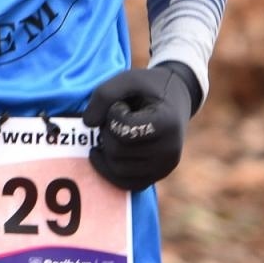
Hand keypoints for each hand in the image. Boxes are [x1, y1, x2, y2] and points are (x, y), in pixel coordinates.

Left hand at [82, 66, 192, 190]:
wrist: (176, 99)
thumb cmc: (150, 88)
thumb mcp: (129, 79)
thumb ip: (104, 94)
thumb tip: (87, 123)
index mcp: (167, 123)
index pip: (124, 131)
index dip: (113, 114)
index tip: (123, 104)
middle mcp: (169, 150)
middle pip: (117, 151)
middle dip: (108, 131)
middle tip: (117, 117)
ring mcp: (164, 168)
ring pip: (117, 168)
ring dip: (107, 148)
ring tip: (118, 131)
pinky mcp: (155, 177)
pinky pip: (124, 183)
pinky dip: (107, 170)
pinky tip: (100, 153)